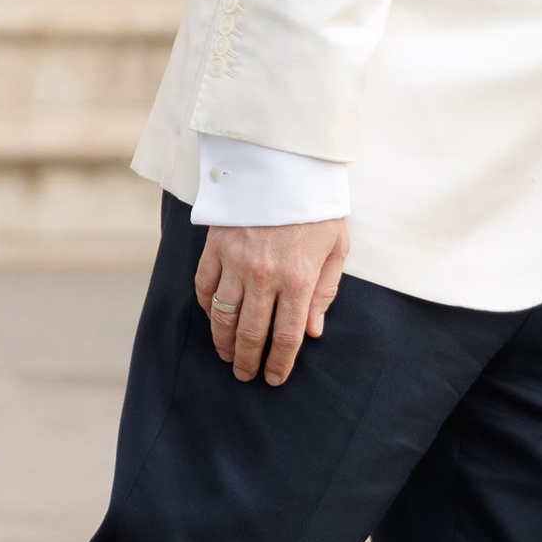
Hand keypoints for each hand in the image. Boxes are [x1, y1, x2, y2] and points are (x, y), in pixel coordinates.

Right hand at [194, 219, 350, 386]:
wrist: (284, 162)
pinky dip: (206, 307)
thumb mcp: (337, 246)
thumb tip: (313, 331)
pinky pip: (204, 287)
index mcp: (298, 279)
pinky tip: (213, 318)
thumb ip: (325, 291)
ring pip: (222, 317)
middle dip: (249, 362)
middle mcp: (264, 277)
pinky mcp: (215, 247)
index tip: (275, 379)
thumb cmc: (317, 205)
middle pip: (251, 334)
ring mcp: (235, 263)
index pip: (286, 337)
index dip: (279, 365)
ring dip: (223, 343)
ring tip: (228, 356)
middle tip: (246, 376)